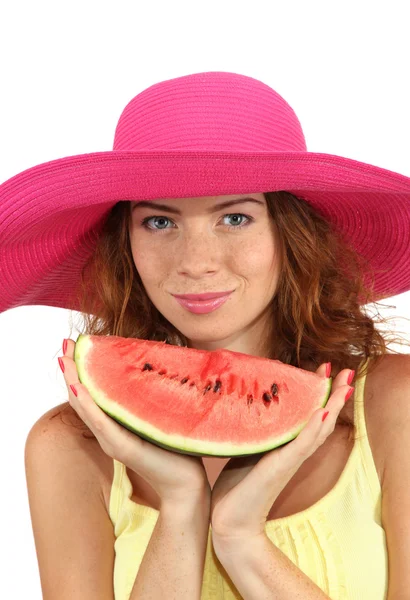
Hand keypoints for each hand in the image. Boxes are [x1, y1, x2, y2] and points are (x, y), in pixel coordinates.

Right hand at [59, 338, 210, 504]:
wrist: (186, 484)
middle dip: (72, 369)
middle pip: (83, 396)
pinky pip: (101, 423)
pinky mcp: (122, 447)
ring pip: (86, 407)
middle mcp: (109, 431)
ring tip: (65, 359)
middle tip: (65, 343)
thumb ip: (148, 396)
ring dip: (73, 382)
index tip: (76, 343)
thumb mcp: (158, 415)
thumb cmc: (175, 447)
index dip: (82, 368)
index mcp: (115, 423)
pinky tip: (78, 388)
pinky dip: (88, 405)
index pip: (92, 392)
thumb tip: (150, 363)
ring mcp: (112, 440)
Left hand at [210, 364, 353, 542]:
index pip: (308, 413)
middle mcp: (292, 451)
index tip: (325, 368)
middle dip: (334, 394)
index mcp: (286, 445)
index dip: (319, 392)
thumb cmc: (238, 487)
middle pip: (321, 419)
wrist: (231, 523)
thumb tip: (247, 403)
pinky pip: (301, 447)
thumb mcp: (247, 449)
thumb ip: (255, 431)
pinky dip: (313, 429)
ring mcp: (289, 460)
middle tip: (345, 371)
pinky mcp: (280, 469)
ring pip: (317, 430)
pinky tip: (322, 413)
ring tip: (343, 386)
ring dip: (332, 406)